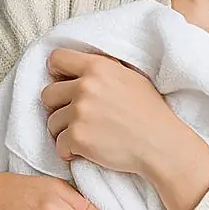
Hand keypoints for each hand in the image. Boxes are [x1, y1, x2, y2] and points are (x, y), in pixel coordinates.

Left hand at [41, 49, 179, 176]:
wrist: (160, 144)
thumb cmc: (148, 112)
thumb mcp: (129, 76)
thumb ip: (101, 69)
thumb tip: (78, 68)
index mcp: (97, 66)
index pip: (56, 58)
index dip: (56, 72)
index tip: (63, 84)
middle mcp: (85, 86)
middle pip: (47, 94)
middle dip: (58, 106)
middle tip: (75, 116)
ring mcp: (80, 111)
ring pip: (51, 122)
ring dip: (64, 131)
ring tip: (85, 135)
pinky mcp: (78, 137)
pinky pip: (59, 145)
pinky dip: (69, 151)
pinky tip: (86, 150)